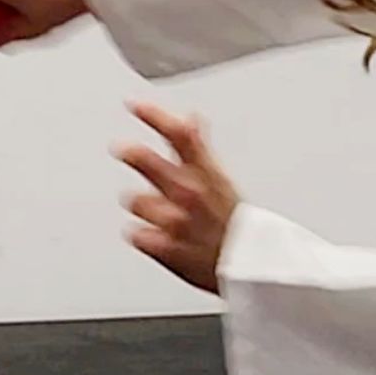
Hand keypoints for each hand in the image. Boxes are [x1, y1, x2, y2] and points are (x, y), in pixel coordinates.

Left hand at [116, 101, 240, 294]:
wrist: (253, 269)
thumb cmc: (237, 226)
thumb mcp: (223, 180)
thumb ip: (199, 149)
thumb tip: (191, 118)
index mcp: (207, 175)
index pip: (180, 135)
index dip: (154, 116)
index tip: (134, 105)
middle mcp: (189, 195)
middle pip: (148, 162)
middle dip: (133, 153)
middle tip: (123, 149)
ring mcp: (175, 223)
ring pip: (135, 201)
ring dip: (141, 204)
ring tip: (155, 211)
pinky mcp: (165, 249)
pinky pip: (137, 235)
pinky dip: (143, 235)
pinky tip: (154, 236)